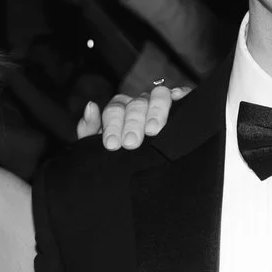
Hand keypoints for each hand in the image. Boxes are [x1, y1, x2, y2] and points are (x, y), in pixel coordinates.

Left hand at [73, 77, 187, 148]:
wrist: (139, 177)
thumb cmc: (118, 157)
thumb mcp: (98, 148)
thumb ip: (89, 129)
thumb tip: (90, 106)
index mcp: (119, 111)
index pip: (115, 110)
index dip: (113, 125)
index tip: (113, 145)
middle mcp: (139, 104)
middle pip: (136, 104)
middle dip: (133, 123)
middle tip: (131, 143)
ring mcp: (160, 103)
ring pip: (159, 95)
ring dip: (156, 110)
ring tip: (154, 130)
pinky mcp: (181, 106)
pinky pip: (183, 94)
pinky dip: (182, 94)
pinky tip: (180, 98)